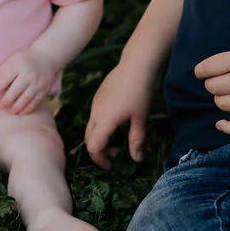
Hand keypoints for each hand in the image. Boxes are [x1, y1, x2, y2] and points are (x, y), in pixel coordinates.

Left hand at [0, 47, 57, 114]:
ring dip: (16, 107)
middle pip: (15, 90)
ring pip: (25, 99)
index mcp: (18, 64)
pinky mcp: (44, 90)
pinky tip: (21, 112)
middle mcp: (29, 74)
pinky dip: (27, 109)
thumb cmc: (22, 62)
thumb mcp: (11, 61)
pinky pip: (35, 102)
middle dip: (6, 100)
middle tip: (1, 106)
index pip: (5, 79)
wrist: (44, 58)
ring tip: (10, 112)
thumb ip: (3, 75)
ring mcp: (38, 82)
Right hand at [85, 53, 155, 167]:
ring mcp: (95, 104)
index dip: (100, 160)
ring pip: (90, 128)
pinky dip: (101, 127)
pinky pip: (94, 117)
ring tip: (118, 139)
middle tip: (115, 154)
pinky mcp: (98, 97)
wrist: (135, 65)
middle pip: (88, 139)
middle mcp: (95, 113)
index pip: (93, 148)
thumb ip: (137, 141)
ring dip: (100, 138)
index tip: (112, 165)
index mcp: (104, 121)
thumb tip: (137, 160)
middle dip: (99, 151)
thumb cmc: (140, 92)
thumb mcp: (140, 119)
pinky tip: (118, 122)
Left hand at [195, 42, 229, 134]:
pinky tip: (220, 123)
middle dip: (215, 84)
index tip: (203, 73)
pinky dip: (225, 127)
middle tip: (226, 82)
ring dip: (223, 100)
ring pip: (221, 104)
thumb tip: (205, 73)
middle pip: (213, 87)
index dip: (201, 71)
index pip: (208, 68)